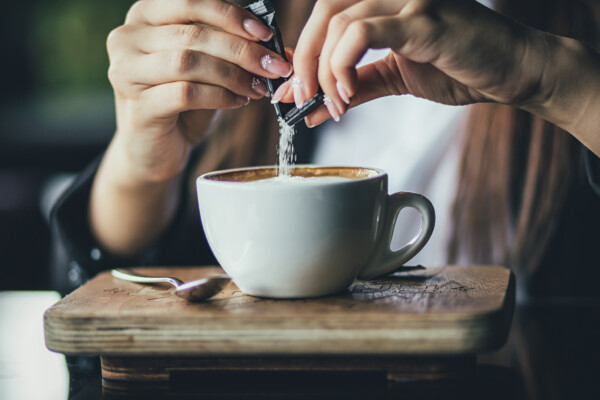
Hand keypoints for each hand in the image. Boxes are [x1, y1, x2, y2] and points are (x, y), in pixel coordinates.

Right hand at [106, 0, 292, 181]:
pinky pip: (186, 93)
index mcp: (144, 16)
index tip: (265, 35)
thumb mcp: (207, 68)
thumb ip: (232, 49)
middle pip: (194, 35)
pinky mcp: (138, 106)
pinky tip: (238, 101)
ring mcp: (127, 72)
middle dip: (242, 51)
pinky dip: (220, 96)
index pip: (191, 2)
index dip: (231, 16)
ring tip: (259, 88)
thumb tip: (281, 48)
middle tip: (274, 67)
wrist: (152, 148)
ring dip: (233, 74)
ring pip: (189, 62)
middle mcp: (127, 38)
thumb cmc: (180, 103)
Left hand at [277, 0, 545, 126]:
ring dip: (326, 71)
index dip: (301, 49)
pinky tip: (348, 94)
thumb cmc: (459, 67)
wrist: (511, 71)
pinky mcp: (423, 19)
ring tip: (336, 103)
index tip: (294, 87)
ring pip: (339, 22)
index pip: (325, 12)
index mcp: (382, 0)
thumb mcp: (393, 78)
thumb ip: (352, 87)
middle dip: (304, 60)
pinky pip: (364, 33)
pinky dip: (344, 65)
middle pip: (323, 11)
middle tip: (303, 98)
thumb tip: (310, 109)